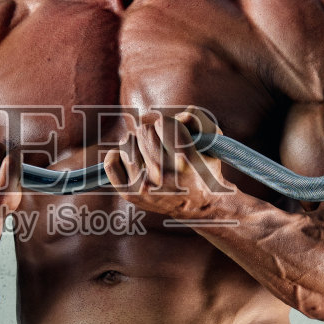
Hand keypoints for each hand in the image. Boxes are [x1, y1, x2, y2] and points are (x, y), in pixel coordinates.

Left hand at [102, 108, 234, 221]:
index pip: (161, 122)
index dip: (164, 122)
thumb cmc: (205, 169)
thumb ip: (196, 119)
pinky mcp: (132, 194)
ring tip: (147, 152)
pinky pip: (111, 163)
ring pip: (127, 141)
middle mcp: (163, 173)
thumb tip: (174, 116)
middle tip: (158, 141)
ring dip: (136, 142)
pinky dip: (116, 155)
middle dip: (151, 131)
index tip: (167, 128)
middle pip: (143, 130)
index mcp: (185, 158)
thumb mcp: (212, 141)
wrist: (201, 207)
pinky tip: (129, 158)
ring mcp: (145, 185)